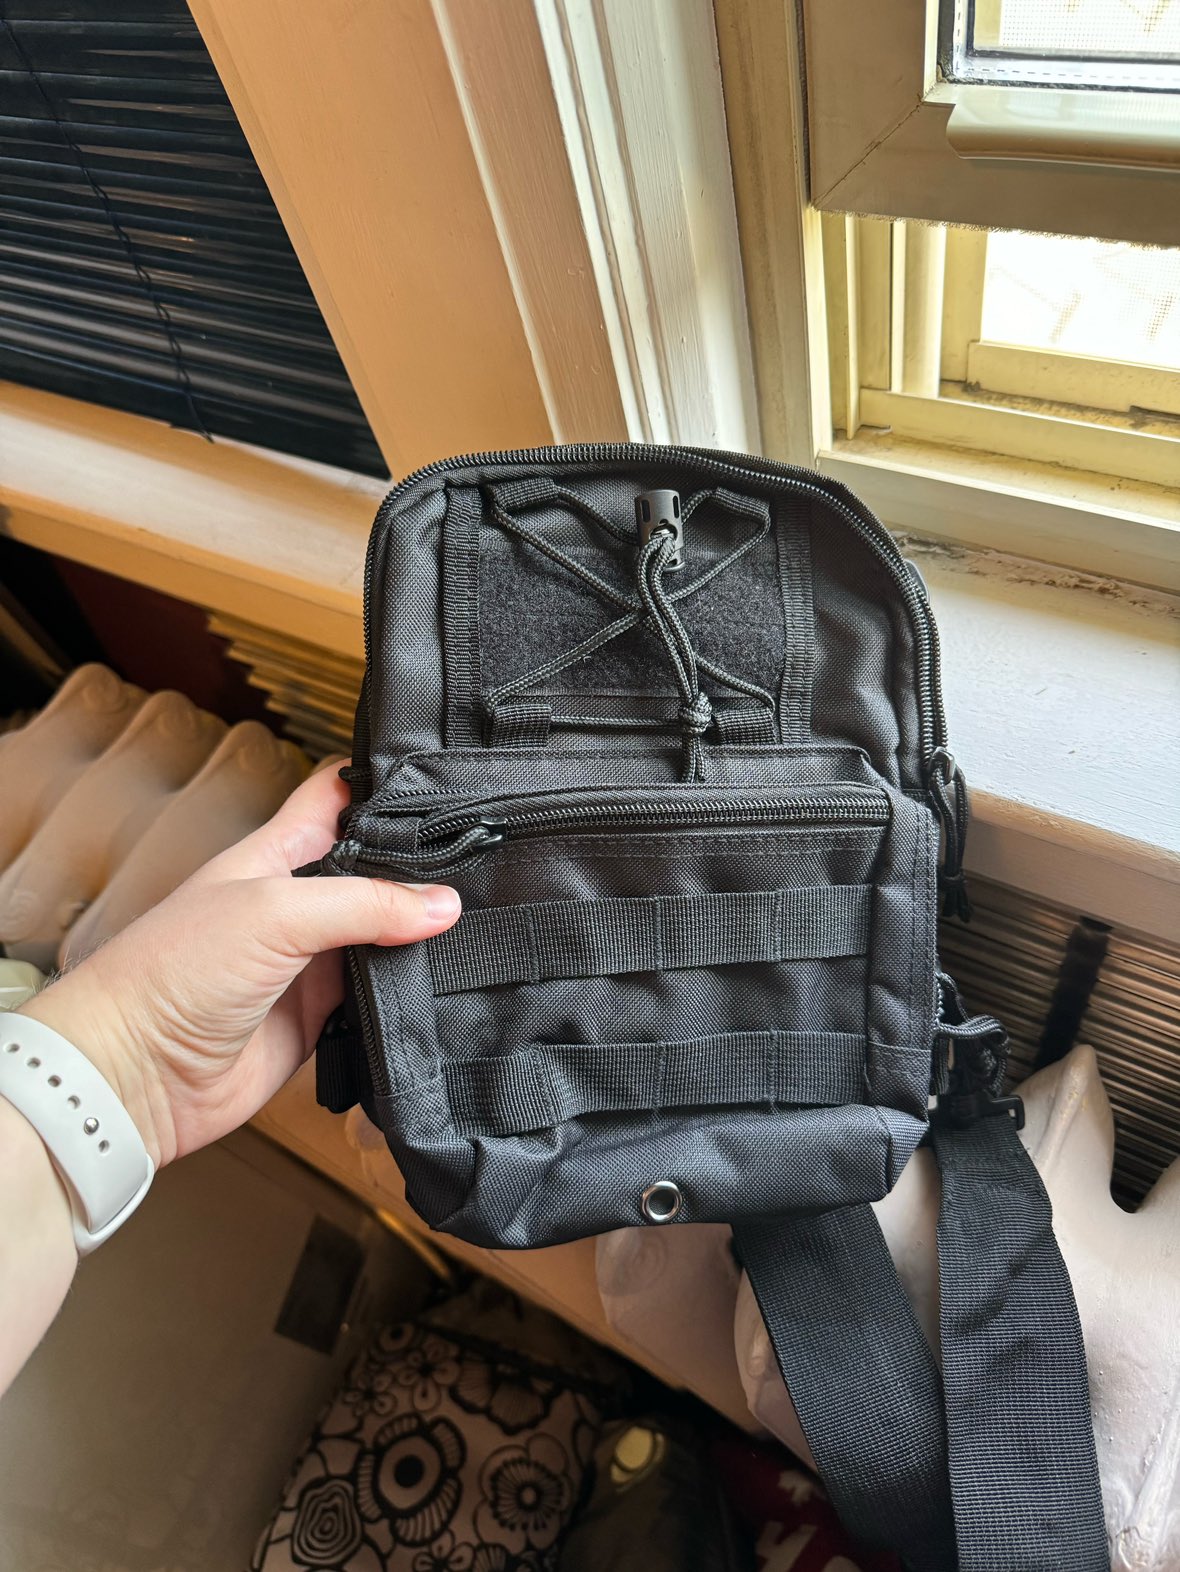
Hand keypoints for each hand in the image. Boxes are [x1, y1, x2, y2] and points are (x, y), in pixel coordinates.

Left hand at [16, 765, 460, 1167]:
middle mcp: (298, 902)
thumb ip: (365, 902)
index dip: (383, 784)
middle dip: (422, 866)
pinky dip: (406, 995)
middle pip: (374, 868)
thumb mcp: (275, 912)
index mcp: (278, 853)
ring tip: (479, 923)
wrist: (136, 1073)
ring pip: (384, 935)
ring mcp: (310, 960)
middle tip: (481, 861)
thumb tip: (442, 904)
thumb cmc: (170, 973)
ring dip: (419, 935)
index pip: (337, 797)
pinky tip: (439, 985)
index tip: (443, 785)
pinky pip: (377, 999)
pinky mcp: (319, 1017)